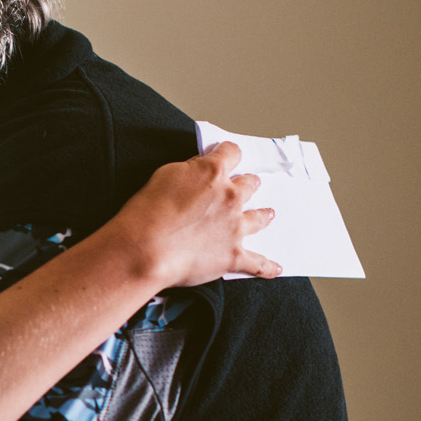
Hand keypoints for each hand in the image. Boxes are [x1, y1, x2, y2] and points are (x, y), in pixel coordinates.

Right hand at [107, 141, 280, 287]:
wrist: (145, 249)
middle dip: (247, 184)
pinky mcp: (233, 256)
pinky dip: (266, 267)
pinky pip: (257, 263)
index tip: (229, 155)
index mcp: (213, 173)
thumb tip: (199, 171)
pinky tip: (274, 267)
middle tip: (247, 185)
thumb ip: (189, 170)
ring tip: (267, 214)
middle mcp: (230, 198)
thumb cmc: (148, 212)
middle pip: (249, 184)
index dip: (229, 153)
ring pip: (258, 218)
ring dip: (262, 215)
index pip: (232, 153)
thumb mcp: (164, 174)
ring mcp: (234, 228)